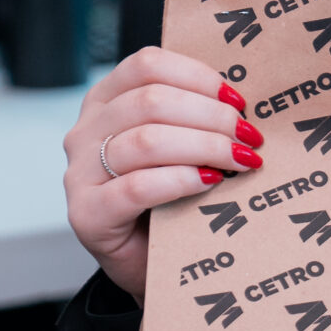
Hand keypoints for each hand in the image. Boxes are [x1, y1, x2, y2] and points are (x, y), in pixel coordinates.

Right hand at [64, 46, 264, 296]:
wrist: (152, 265)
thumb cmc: (172, 200)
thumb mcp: (181, 148)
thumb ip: (195, 119)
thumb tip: (245, 101)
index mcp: (107, 102)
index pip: (147, 65)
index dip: (198, 77)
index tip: (239, 100)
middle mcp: (86, 132)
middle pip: (151, 102)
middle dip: (212, 117)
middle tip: (250, 138)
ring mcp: (80, 173)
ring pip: (147, 141)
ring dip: (205, 146)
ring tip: (241, 160)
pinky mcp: (87, 213)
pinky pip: (136, 187)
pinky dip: (181, 180)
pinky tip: (210, 182)